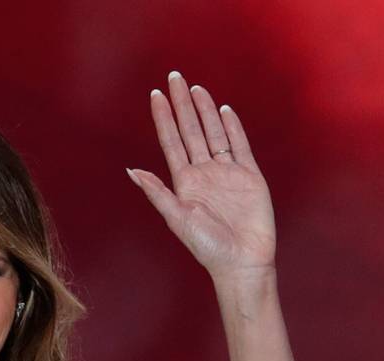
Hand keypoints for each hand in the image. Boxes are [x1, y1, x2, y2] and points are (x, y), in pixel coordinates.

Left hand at [127, 71, 276, 279]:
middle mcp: (204, 173)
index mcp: (185, 181)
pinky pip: (239, 146)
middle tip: (174, 76)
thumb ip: (158, 194)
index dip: (163, 118)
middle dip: (182, 104)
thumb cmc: (208, 246)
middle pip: (191, 130)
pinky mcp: (250, 176)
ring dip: (205, 111)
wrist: (242, 261)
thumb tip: (133, 172)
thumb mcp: (178, 219)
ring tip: (195, 88)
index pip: (171, 141)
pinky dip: (233, 128)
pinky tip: (224, 110)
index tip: (155, 95)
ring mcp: (227, 173)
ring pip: (214, 133)